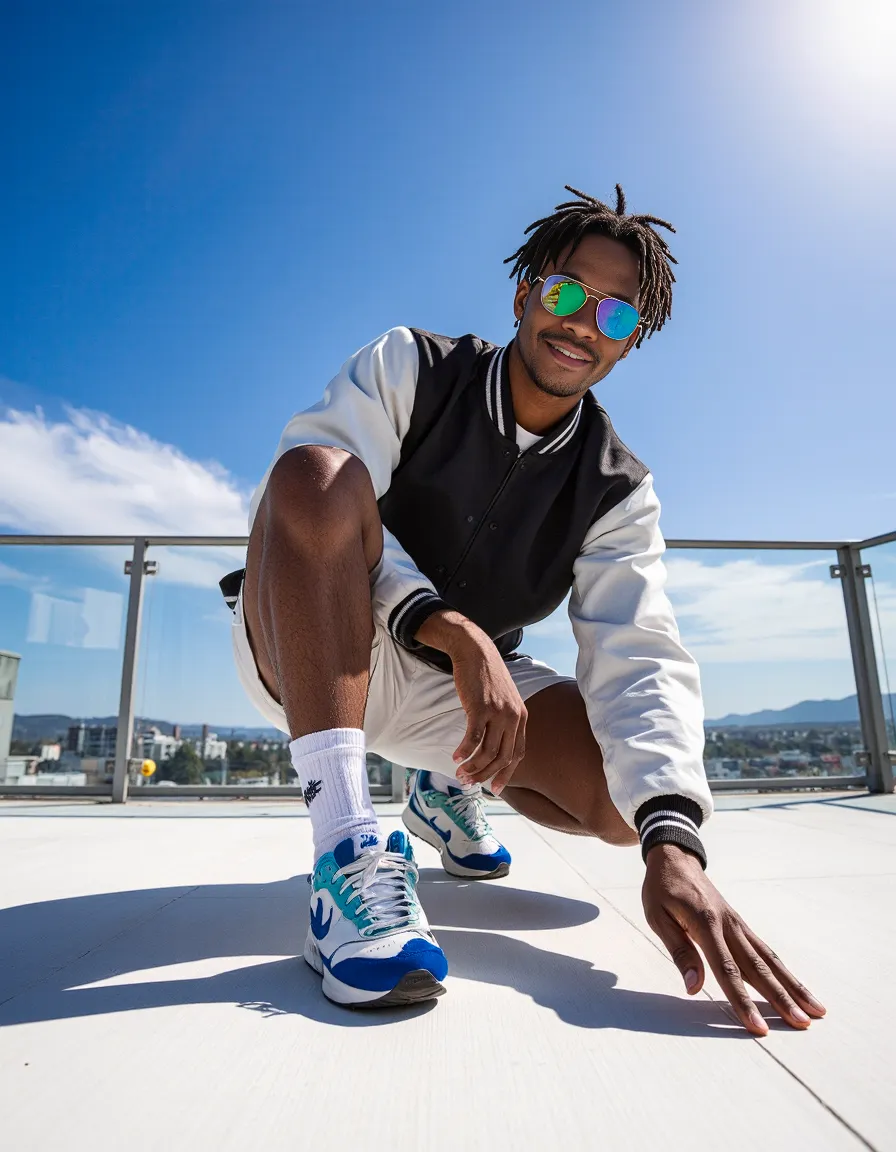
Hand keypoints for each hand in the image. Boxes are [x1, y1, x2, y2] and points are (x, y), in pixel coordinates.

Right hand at [449, 635, 527, 793]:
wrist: (476, 651)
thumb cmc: (485, 677)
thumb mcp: (503, 699)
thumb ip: (503, 720)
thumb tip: (492, 745)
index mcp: (521, 717)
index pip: (518, 753)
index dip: (506, 773)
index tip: (495, 788)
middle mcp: (513, 717)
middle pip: (502, 757)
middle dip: (485, 774)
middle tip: (469, 782)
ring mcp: (498, 712)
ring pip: (488, 751)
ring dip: (473, 766)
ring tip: (459, 774)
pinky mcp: (481, 707)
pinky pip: (473, 737)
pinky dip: (464, 751)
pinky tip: (455, 758)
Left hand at [642, 844, 825, 1034]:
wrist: (675, 857)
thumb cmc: (662, 888)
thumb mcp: (658, 917)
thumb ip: (680, 952)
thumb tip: (694, 988)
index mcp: (706, 924)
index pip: (727, 970)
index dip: (743, 1001)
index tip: (758, 1027)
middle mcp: (730, 925)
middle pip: (758, 969)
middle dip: (781, 999)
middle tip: (803, 1025)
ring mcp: (739, 925)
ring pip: (770, 960)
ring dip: (793, 986)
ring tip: (816, 1010)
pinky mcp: (741, 926)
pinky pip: (765, 951)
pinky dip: (783, 971)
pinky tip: (796, 987)